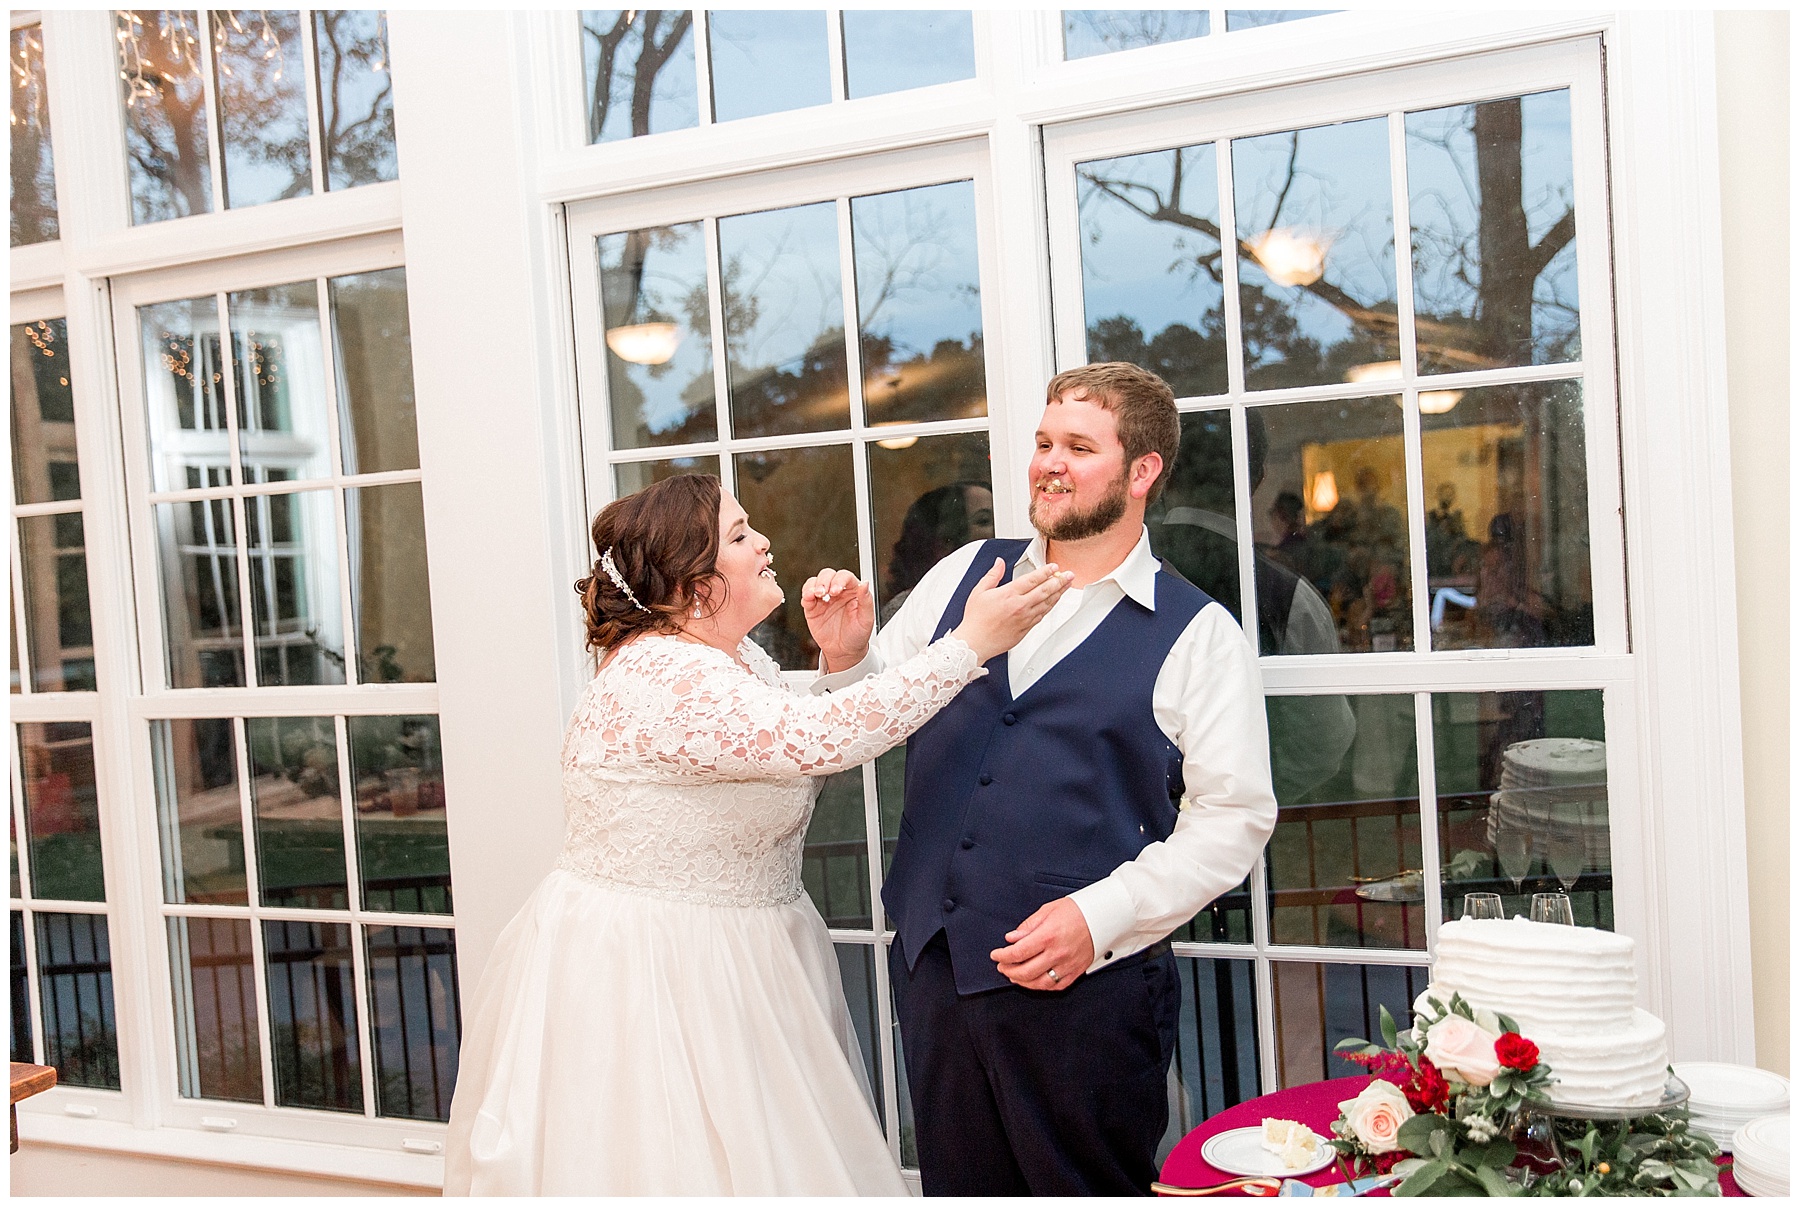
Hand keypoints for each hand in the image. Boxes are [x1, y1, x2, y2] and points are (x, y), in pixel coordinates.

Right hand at [801, 568, 872, 671]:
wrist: (845, 651)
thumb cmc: (857, 634)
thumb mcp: (866, 619)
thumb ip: (866, 600)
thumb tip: (865, 583)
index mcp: (852, 591)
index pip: (845, 576)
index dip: (840, 580)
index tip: (836, 590)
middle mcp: (837, 592)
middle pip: (828, 575)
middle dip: (825, 580)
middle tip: (825, 592)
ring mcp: (823, 599)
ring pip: (815, 582)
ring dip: (814, 585)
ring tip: (817, 595)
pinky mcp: (812, 608)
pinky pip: (806, 596)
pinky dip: (805, 594)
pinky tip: (808, 598)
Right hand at [950, 559, 1073, 663]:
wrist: (975, 643)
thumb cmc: (975, 620)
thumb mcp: (979, 592)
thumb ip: (992, 575)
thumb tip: (999, 563)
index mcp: (1008, 594)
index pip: (1032, 579)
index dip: (1045, 571)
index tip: (1053, 567)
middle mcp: (1019, 606)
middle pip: (1045, 590)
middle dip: (1059, 580)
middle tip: (1069, 574)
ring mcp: (1025, 618)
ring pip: (1047, 603)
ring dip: (1059, 593)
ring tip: (1067, 585)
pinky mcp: (1026, 629)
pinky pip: (1042, 615)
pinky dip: (1050, 606)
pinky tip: (1054, 601)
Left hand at [990, 897, 1094, 990]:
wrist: (1103, 916)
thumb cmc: (1078, 911)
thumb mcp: (1048, 910)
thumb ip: (1028, 926)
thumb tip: (1012, 938)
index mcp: (1048, 936)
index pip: (1018, 952)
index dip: (1002, 956)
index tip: (996, 955)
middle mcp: (1057, 953)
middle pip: (1025, 971)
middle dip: (1008, 970)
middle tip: (1002, 966)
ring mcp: (1067, 965)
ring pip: (1039, 983)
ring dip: (1022, 981)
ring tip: (1014, 975)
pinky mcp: (1076, 971)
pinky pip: (1056, 986)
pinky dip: (1041, 986)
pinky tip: (1033, 981)